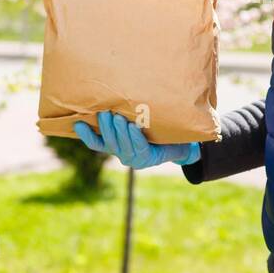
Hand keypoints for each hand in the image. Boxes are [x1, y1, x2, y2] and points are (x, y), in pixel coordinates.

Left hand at [73, 111, 200, 168]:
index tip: (133, 126)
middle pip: (121, 145)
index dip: (134, 138)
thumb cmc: (177, 138)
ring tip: (103, 113)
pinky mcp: (110, 146)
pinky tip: (78, 124)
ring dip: (105, 128)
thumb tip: (195, 127)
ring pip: (109, 143)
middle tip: (115, 114)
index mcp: (148, 158)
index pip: (140, 148)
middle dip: (117, 130)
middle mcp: (131, 159)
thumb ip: (182, 137)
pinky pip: (96, 144)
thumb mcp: (180, 138)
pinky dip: (87, 135)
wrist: (168, 146)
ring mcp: (119, 153)